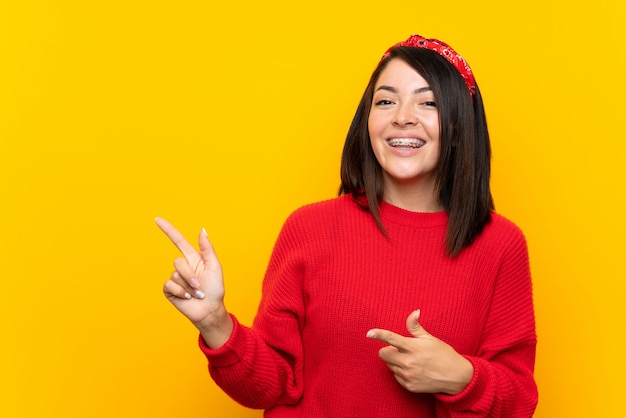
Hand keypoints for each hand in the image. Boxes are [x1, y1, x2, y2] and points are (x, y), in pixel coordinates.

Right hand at [156, 217, 232, 347]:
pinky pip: (170, 285)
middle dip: (190, 275)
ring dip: (188, 286)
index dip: (168, 230)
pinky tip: (188, 298)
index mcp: (193, 258)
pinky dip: (181, 292)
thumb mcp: (215, 266)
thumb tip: (202, 229)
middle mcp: (183, 267)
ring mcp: (175, 278)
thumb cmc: (215, 289)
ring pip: (175, 275)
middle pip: (178, 262)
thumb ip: (207, 248)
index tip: (157, 219)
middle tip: (200, 286)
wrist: (210, 310)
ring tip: (197, 294)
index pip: (178, 241)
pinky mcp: (170, 290)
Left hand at [366, 310, 473, 394]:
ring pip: (389, 365)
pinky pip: (396, 376)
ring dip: (395, 361)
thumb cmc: (443, 354)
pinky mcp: (409, 386)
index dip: (378, 334)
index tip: (369, 333)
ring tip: (410, 360)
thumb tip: (414, 311)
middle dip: (388, 350)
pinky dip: (401, 372)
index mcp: (413, 348)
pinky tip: (413, 370)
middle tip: (400, 350)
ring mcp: (408, 376)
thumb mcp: (430, 338)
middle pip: (383, 354)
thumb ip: (416, 327)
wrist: (456, 377)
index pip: (391, 339)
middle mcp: (409, 362)